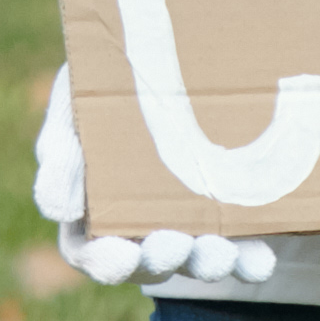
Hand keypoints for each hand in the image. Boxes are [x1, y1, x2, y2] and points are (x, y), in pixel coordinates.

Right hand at [30, 74, 275, 292]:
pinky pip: (242, 250)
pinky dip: (250, 260)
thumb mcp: (73, 106)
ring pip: (195, 261)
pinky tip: (260, 258)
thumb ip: (60, 153)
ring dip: (208, 263)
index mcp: (93, 211)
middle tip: (173, 246)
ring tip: (221, 252)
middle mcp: (141, 229)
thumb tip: (58, 210)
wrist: (173, 55)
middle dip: (162, 261)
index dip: (106, 263)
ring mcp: (188, 226)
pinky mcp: (231, 217)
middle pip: (148, 265)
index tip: (124, 255)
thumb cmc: (106, 85)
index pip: (90, 254)